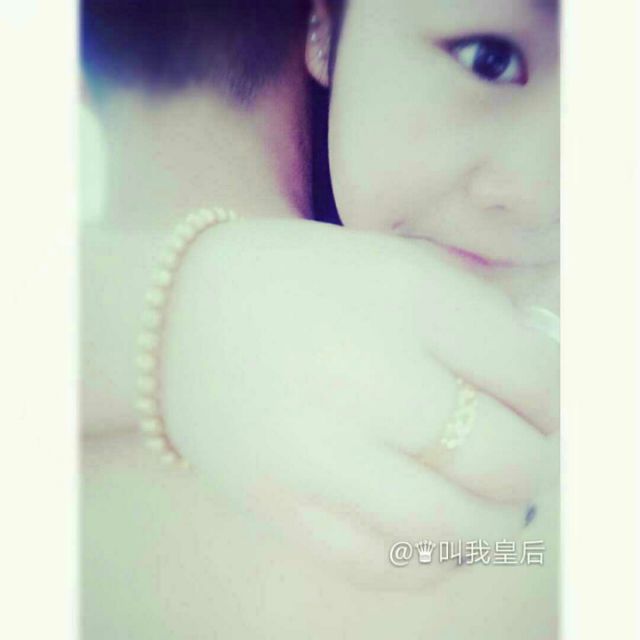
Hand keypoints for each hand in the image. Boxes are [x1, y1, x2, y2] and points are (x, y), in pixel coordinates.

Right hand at [161, 218, 558, 586]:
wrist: (180, 316)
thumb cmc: (298, 284)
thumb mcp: (393, 268)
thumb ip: (475, 322)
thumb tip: (544, 393)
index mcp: (404, 297)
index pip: (532, 376)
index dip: (556, 404)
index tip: (544, 410)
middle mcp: (364, 373)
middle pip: (502, 458)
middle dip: (531, 465)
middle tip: (521, 458)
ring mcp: (316, 449)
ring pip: (449, 527)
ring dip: (493, 525)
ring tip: (490, 505)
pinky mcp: (279, 504)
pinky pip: (383, 565)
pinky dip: (432, 560)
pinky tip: (437, 533)